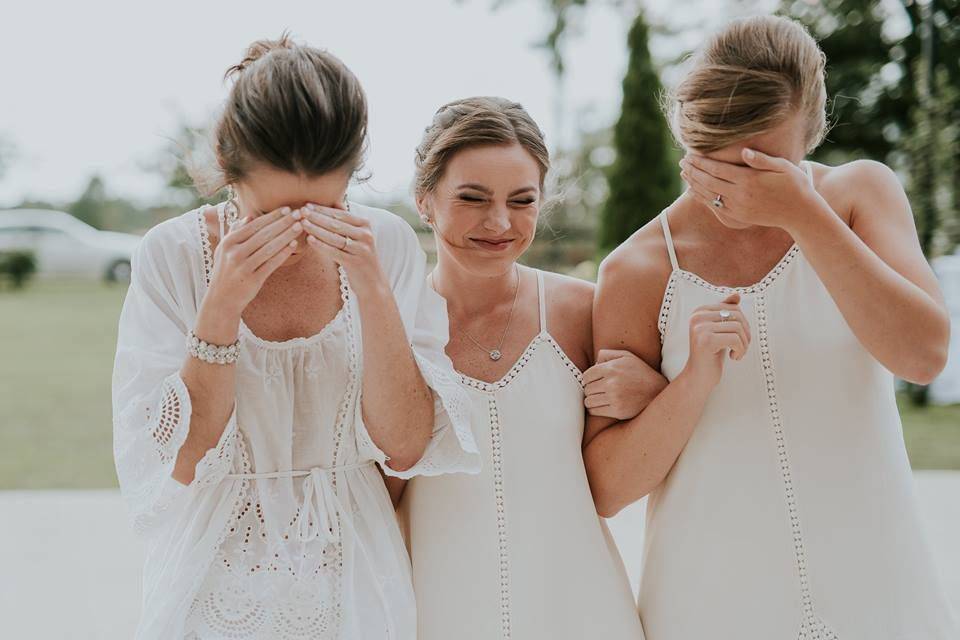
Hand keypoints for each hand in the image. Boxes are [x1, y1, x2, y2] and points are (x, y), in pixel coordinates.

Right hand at [206, 207, 302, 316]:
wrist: (221, 299)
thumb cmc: (225, 271)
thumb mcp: (224, 250)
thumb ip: (235, 232)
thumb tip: (249, 217)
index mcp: (228, 242)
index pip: (254, 226)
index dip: (271, 217)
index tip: (286, 209)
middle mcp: (234, 253)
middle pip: (264, 234)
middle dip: (283, 223)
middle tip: (298, 214)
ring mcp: (243, 267)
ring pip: (269, 248)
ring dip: (286, 235)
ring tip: (299, 227)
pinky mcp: (252, 280)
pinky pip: (271, 264)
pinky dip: (282, 254)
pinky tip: (293, 245)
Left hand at [301, 203, 388, 298]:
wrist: (373, 283)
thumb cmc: (360, 257)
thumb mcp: (358, 237)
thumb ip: (348, 221)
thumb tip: (336, 202)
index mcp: (366, 225)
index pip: (340, 214)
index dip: (322, 209)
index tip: (307, 205)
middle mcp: (366, 235)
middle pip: (336, 223)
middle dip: (317, 217)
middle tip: (301, 211)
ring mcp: (361, 249)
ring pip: (334, 237)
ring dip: (316, 229)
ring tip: (302, 223)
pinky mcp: (355, 262)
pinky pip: (334, 252)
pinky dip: (321, 245)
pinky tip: (309, 240)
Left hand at [582, 349, 667, 419]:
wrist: (658, 392)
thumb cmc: (640, 372)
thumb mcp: (627, 356)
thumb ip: (608, 354)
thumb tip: (594, 361)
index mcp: (612, 368)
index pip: (586, 376)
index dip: (588, 379)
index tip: (593, 381)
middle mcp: (611, 383)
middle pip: (587, 389)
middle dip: (591, 389)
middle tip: (599, 390)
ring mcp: (614, 398)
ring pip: (588, 401)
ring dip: (592, 400)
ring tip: (600, 398)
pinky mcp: (618, 411)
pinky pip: (595, 411)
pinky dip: (596, 409)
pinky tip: (604, 405)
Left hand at [679, 149, 819, 231]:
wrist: (800, 213)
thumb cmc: (795, 185)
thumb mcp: (783, 167)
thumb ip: (762, 159)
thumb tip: (744, 151)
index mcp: (749, 180)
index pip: (718, 169)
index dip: (701, 162)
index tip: (690, 154)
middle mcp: (741, 195)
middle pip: (709, 181)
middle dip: (694, 170)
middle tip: (682, 161)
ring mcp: (738, 207)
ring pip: (709, 194)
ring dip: (694, 183)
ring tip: (684, 173)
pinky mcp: (739, 216)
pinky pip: (715, 206)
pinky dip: (702, 198)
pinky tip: (694, 190)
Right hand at [681, 293, 750, 389]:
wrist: (698, 377)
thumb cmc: (711, 354)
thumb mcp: (720, 330)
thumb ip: (725, 311)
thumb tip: (737, 294)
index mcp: (699, 311)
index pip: (733, 307)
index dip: (743, 323)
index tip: (738, 339)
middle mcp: (697, 316)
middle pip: (737, 315)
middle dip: (745, 332)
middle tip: (741, 348)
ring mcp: (700, 328)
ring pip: (738, 327)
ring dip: (744, 343)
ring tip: (738, 353)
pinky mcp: (706, 340)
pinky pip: (735, 339)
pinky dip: (741, 350)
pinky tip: (734, 358)